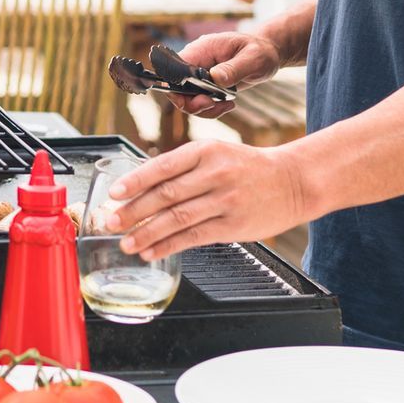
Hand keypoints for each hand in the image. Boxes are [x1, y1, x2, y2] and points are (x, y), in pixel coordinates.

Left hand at [107, 142, 309, 260]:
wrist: (292, 181)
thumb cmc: (248, 168)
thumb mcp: (217, 153)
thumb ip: (183, 168)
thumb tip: (141, 186)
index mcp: (205, 150)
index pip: (163, 166)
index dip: (135, 181)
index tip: (114, 193)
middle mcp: (215, 173)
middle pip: (166, 195)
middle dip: (134, 211)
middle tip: (111, 222)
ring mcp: (225, 200)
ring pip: (178, 218)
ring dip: (147, 233)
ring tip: (127, 243)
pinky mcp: (233, 225)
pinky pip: (194, 237)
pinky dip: (169, 246)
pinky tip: (153, 252)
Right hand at [167, 31, 281, 118]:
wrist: (266, 54)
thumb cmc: (260, 51)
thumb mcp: (253, 58)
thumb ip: (233, 68)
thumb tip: (215, 77)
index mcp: (202, 49)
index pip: (175, 68)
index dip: (177, 88)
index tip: (201, 99)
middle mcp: (196, 62)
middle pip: (176, 88)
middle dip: (192, 104)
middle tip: (212, 105)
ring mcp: (199, 75)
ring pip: (186, 99)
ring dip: (204, 109)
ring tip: (227, 106)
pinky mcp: (205, 86)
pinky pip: (198, 102)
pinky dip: (211, 110)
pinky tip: (228, 105)